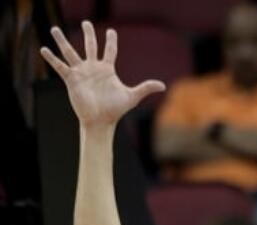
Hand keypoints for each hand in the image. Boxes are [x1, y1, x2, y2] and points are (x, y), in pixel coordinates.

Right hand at [40, 22, 164, 127]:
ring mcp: (81, 72)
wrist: (100, 121)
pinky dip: (51, 58)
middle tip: (86, 22)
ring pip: (70, 52)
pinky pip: (60, 66)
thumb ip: (145, 88)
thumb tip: (163, 86)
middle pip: (90, 46)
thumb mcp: (132, 97)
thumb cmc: (115, 110)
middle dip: (89, 34)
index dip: (110, 41)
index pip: (110, 51)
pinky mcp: (71, 79)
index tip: (111, 31)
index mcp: (107, 70)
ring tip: (54, 29)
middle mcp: (93, 68)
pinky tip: (44, 49)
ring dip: (62, 41)